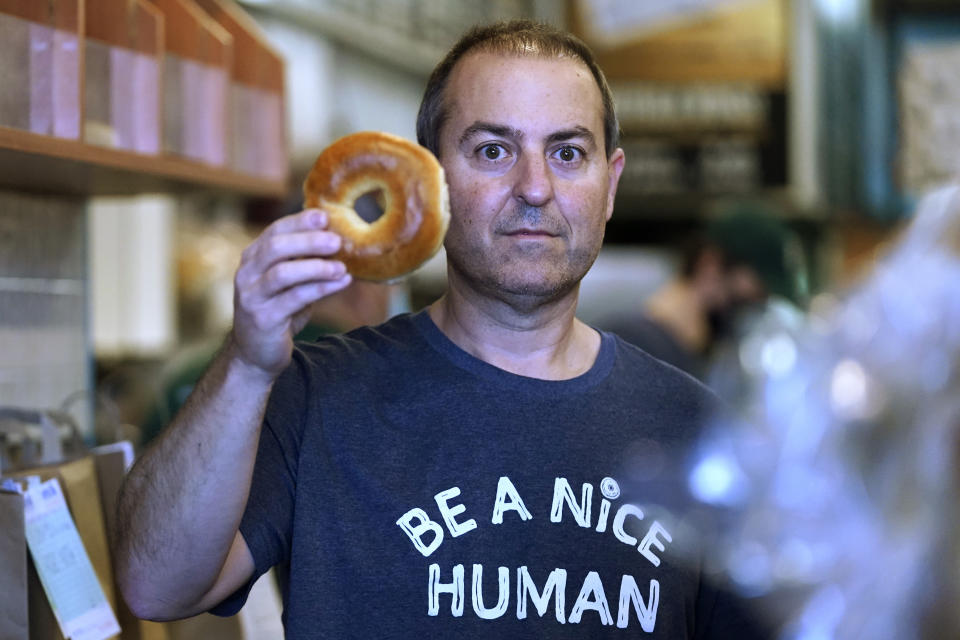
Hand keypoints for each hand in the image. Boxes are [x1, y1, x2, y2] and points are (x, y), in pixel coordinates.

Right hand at [231, 208, 350, 377]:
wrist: (256, 353)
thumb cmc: (278, 311)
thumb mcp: (289, 282)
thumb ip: (304, 261)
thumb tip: (338, 237)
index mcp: (253, 259)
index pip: (274, 231)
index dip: (299, 222)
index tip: (324, 216)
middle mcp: (247, 274)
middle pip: (276, 248)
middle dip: (308, 241)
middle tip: (336, 240)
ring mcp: (252, 297)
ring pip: (283, 273)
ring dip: (316, 267)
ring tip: (341, 266)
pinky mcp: (263, 318)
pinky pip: (295, 299)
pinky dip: (321, 288)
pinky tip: (341, 283)